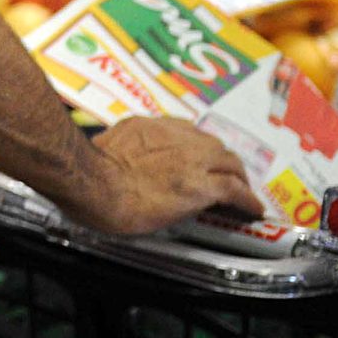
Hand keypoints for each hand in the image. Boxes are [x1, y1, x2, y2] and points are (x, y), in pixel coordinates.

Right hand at [59, 116, 258, 235]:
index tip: (197, 159)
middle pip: (212, 145)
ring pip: (229, 162)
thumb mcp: (104, 150)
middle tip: (225, 175)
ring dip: (237, 176)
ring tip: (242, 191)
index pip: (184, 132)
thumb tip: (113, 168)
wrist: (92, 182)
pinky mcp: (200, 185)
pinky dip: (247, 199)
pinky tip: (251, 209)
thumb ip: (119, 152)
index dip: (196, 149)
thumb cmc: (85, 173)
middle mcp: (174, 136)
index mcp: (147, 128)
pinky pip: (235, 190)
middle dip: (222, 160)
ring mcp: (190, 159)